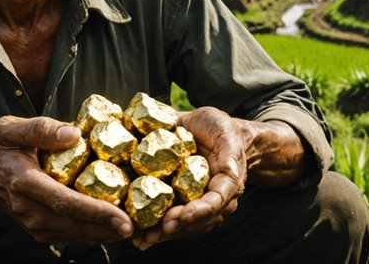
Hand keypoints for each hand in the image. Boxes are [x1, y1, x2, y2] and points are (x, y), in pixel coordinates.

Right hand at [0, 115, 133, 243]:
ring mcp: (34, 224)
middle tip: (133, 227)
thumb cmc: (3, 151)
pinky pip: (71, 236)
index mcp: (24, 181)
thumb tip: (74, 134)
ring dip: (103, 234)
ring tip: (131, 229)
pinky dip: (94, 234)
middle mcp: (29, 208)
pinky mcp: (41, 232)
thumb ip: (40, 128)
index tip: (120, 215)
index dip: (93, 210)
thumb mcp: (10, 130)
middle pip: (72, 223)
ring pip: (74, 234)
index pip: (62, 200)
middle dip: (105, 227)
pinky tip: (114, 228)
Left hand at [134, 107, 246, 249]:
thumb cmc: (222, 131)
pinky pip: (171, 215)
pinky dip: (156, 225)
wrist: (215, 130)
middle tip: (154, 232)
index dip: (197, 212)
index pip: (214, 203)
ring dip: (162, 233)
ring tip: (143, 239)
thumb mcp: (227, 135)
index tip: (180, 216)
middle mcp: (212, 198)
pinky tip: (139, 232)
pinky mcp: (181, 197)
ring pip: (182, 224)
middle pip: (195, 221)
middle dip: (175, 228)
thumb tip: (230, 168)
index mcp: (227, 184)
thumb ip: (229, 153)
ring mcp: (197, 200)